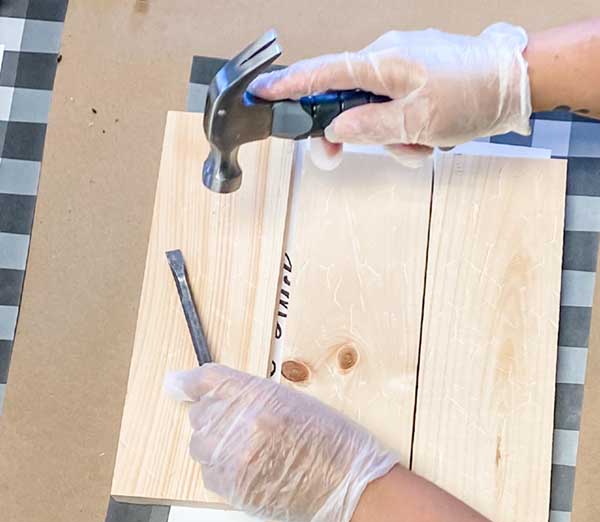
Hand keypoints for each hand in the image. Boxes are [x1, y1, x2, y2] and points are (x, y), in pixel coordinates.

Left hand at [165, 363, 396, 521]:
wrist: (349, 491)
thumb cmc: (334, 444)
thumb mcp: (296, 401)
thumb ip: (252, 395)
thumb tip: (218, 392)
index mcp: (259, 399)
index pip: (209, 381)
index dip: (192, 382)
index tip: (181, 384)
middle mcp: (240, 428)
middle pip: (201, 413)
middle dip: (215, 414)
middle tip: (240, 422)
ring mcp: (233, 462)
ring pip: (200, 445)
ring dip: (216, 442)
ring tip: (248, 447)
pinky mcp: (232, 490)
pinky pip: (209, 472)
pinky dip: (221, 467)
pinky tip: (249, 466)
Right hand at [249, 23, 531, 167]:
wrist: (517, 84)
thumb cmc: (473, 94)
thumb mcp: (417, 122)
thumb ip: (370, 127)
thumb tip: (335, 128)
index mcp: (384, 63)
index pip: (324, 73)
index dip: (290, 85)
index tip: (262, 91)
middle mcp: (388, 61)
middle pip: (343, 99)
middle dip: (344, 132)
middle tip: (333, 157)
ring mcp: (403, 70)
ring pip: (372, 112)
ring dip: (388, 138)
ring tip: (418, 146)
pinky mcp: (416, 80)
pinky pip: (394, 110)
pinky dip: (404, 131)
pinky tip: (427, 138)